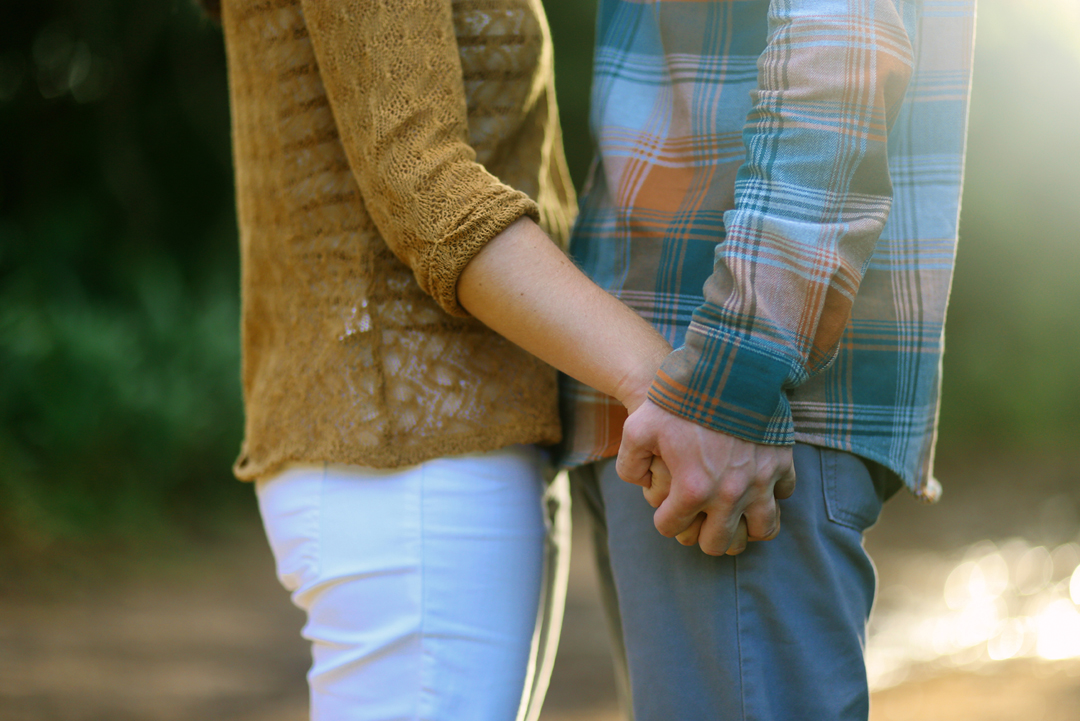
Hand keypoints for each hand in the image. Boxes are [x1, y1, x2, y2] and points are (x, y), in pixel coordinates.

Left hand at [617, 399, 795, 555]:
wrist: (725, 367)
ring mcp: (760, 481)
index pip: (673, 529)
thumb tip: (642, 484)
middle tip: (698, 519)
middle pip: (718, 544)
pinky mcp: (782, 464)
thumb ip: (630, 464)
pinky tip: (755, 484)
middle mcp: (729, 494)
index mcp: (692, 489)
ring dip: (745, 528)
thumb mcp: (638, 428)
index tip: (665, 509)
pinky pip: (783, 496)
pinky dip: (770, 495)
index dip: (664, 520)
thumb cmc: (678, 398)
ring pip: (761, 531)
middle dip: (703, 536)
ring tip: (732, 516)